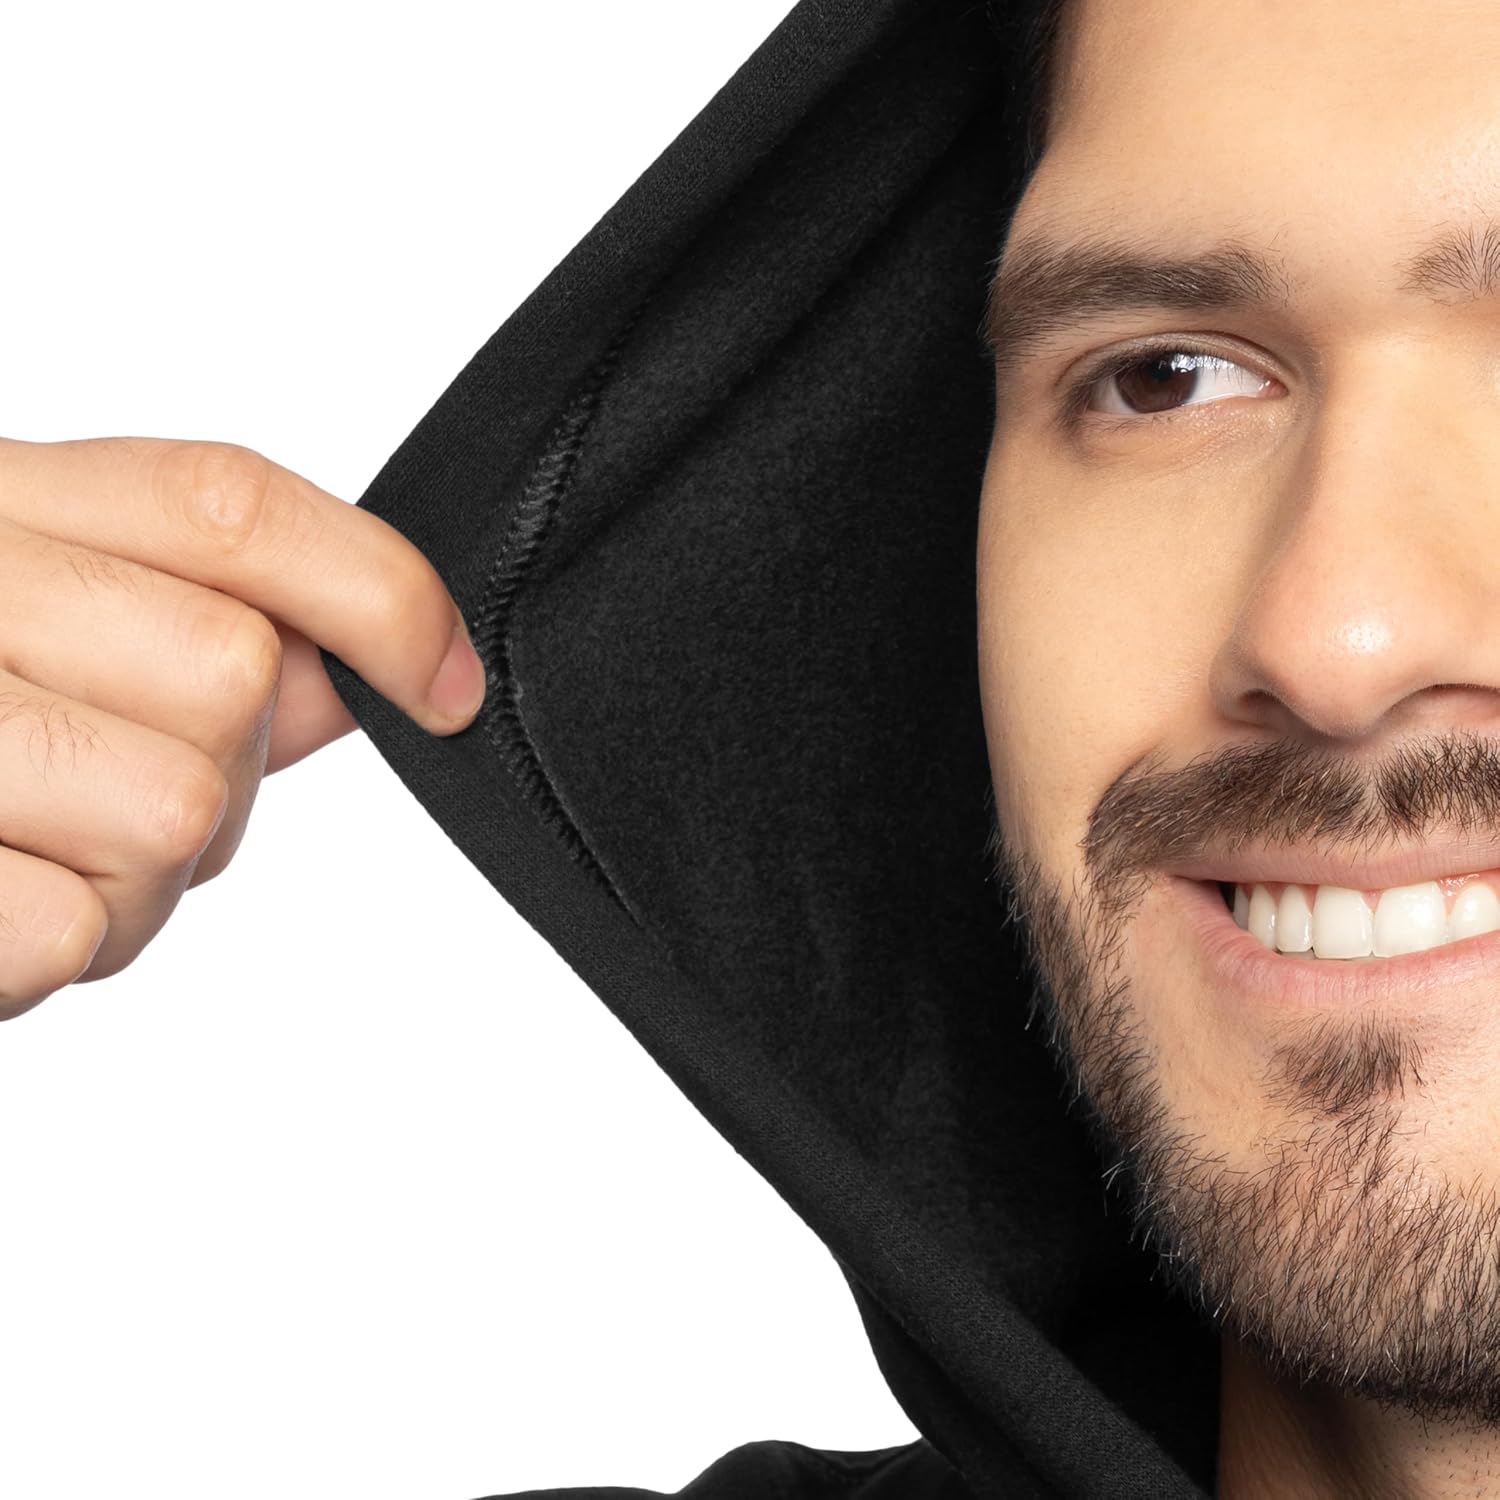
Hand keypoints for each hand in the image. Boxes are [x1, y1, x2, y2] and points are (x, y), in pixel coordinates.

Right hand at [0, 434, 486, 1018]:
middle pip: (232, 680)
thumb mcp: (36, 623)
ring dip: (131, 884)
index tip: (447, 686)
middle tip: (101, 795)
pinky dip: (39, 949)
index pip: (228, 504)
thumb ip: (190, 628)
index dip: (376, 590)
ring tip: (24, 853)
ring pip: (172, 821)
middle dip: (216, 778)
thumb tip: (361, 671)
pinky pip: (60, 930)